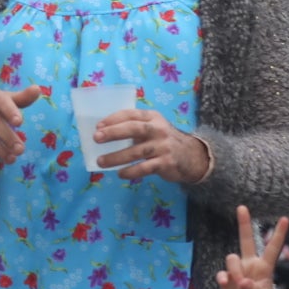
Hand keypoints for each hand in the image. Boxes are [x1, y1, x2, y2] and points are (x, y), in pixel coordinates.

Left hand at [92, 110, 211, 182]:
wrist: (192, 156)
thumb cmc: (163, 141)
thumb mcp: (153, 128)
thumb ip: (135, 128)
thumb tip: (104, 134)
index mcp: (153, 118)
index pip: (131, 114)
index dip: (113, 119)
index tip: (98, 126)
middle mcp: (159, 129)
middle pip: (134, 129)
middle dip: (113, 132)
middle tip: (96, 138)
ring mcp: (163, 146)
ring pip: (136, 151)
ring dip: (116, 157)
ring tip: (101, 162)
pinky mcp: (166, 162)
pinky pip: (144, 168)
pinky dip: (131, 171)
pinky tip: (120, 174)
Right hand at [218, 206, 288, 288]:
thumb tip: (242, 282)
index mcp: (265, 267)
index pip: (272, 248)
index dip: (279, 234)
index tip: (285, 218)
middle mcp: (250, 264)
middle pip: (246, 240)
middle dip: (244, 224)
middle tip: (242, 207)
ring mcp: (237, 270)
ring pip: (232, 258)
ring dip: (236, 271)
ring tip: (240, 285)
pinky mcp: (225, 279)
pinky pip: (222, 273)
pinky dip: (224, 279)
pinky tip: (226, 284)